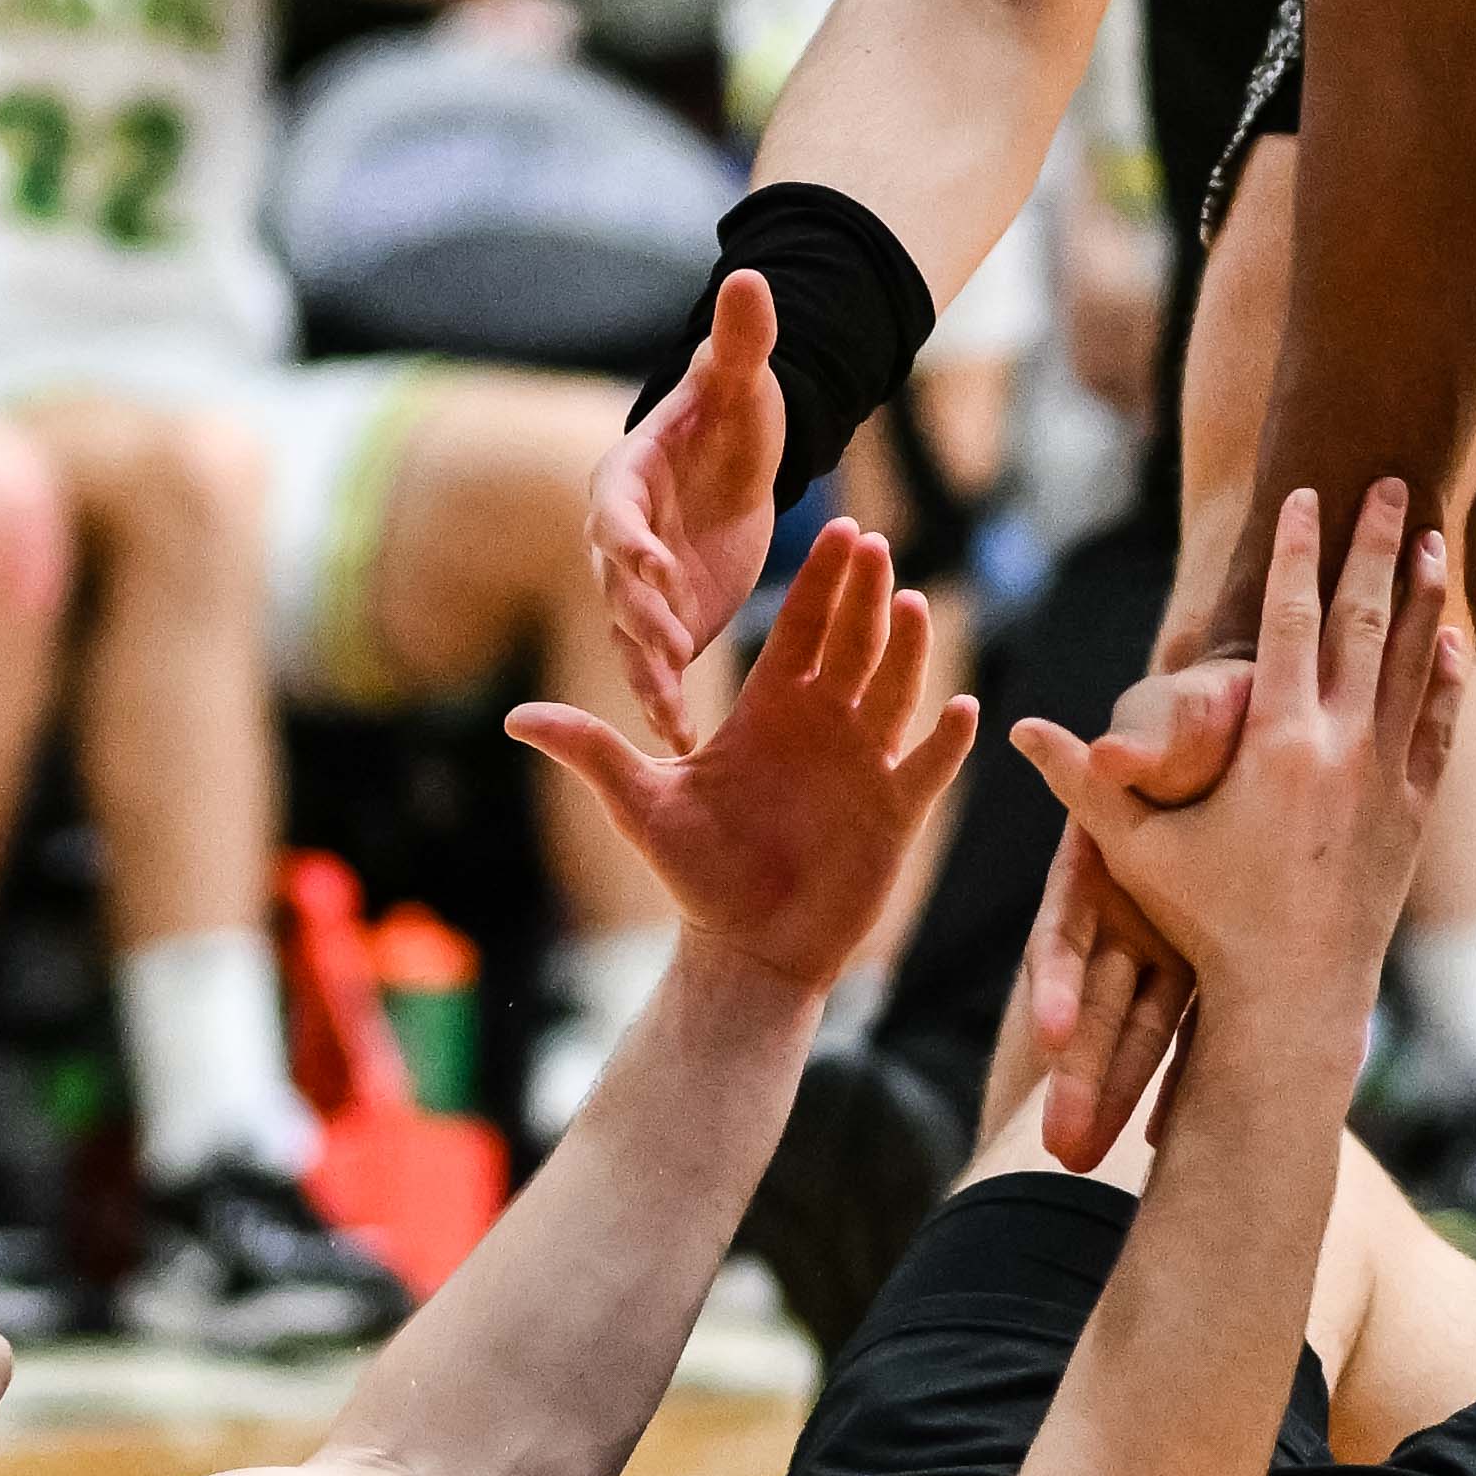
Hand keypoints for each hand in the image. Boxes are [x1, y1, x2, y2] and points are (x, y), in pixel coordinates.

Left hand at [509, 513, 972, 1004]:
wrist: (744, 947)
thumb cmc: (694, 874)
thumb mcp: (639, 803)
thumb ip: (589, 750)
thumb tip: (512, 718)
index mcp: (766, 712)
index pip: (799, 630)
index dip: (820, 581)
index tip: (837, 527)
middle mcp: (820, 727)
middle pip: (851, 644)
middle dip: (865, 595)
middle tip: (876, 544)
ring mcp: (862, 765)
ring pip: (893, 690)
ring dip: (906, 650)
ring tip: (914, 604)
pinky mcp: (893, 811)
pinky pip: (927, 765)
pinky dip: (946, 738)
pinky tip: (962, 706)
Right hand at [589, 266, 783, 737]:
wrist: (738, 460)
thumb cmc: (733, 412)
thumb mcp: (744, 380)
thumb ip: (742, 336)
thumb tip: (750, 269)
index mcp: (625, 477)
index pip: (615, 510)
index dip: (631, 539)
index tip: (653, 565)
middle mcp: (618, 537)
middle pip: (617, 582)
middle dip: (639, 616)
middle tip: (667, 648)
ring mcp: (637, 585)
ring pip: (631, 633)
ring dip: (648, 670)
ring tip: (670, 711)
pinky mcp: (664, 619)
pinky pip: (658, 664)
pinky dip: (667, 697)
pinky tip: (687, 738)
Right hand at [1010, 654, 1252, 1168]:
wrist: (1254, 720)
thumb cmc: (1201, 715)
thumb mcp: (1171, 721)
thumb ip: (1133, 740)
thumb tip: (1056, 731)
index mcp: (1102, 862)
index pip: (1067, 934)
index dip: (1057, 983)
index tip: (1051, 1032)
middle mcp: (1128, 914)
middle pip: (1099, 1004)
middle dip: (1082, 1077)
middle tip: (1067, 1151)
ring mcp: (1173, 941)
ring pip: (1147, 1026)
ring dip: (1121, 1093)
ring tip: (1095, 1162)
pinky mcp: (1218, 953)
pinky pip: (1206, 1024)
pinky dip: (1190, 1077)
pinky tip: (1171, 1143)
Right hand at [1021, 490, 1452, 1069]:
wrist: (1295, 1001)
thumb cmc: (1208, 922)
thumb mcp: (1136, 850)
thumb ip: (1083, 784)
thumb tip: (1014, 732)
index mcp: (1275, 742)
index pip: (1287, 620)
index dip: (1296, 552)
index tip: (1309, 495)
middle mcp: (1341, 747)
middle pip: (1363, 620)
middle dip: (1375, 546)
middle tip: (1394, 483)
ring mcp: (1387, 778)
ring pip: (1413, 664)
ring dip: (1424, 596)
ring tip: (1433, 539)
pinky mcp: (1413, 813)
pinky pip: (1438, 726)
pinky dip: (1448, 677)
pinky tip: (1456, 640)